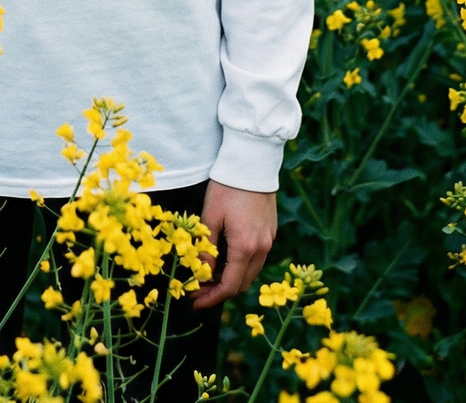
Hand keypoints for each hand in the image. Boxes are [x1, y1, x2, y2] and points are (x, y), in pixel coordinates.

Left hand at [192, 179, 276, 308]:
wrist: (252, 163)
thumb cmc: (227, 187)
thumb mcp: (210, 217)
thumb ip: (207, 249)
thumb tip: (201, 274)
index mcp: (244, 247)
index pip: (229, 286)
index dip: (211, 298)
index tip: (195, 302)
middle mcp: (261, 248)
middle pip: (242, 284)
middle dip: (220, 291)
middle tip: (199, 289)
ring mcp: (269, 240)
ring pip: (251, 273)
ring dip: (232, 279)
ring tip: (210, 276)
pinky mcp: (271, 231)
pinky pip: (257, 258)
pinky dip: (242, 266)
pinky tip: (227, 259)